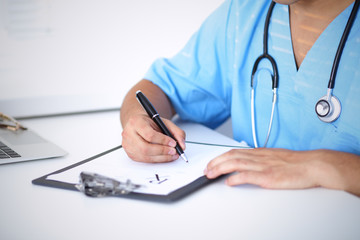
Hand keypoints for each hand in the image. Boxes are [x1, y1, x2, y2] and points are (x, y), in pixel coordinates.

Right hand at [121, 113, 185, 162]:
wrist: (137, 123)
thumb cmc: (149, 122)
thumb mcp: (164, 122)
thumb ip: (176, 132)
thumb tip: (182, 146)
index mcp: (136, 122)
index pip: (149, 134)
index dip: (163, 140)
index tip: (173, 142)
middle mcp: (128, 134)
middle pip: (145, 148)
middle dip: (162, 151)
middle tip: (173, 151)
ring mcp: (128, 145)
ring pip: (145, 156)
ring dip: (162, 157)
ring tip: (172, 155)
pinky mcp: (130, 154)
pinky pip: (145, 160)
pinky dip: (157, 159)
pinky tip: (165, 157)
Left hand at [204, 148, 359, 194]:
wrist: (312, 165)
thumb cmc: (296, 162)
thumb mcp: (274, 157)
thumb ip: (259, 159)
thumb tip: (246, 164)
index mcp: (259, 152)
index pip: (234, 152)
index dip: (220, 157)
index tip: (211, 163)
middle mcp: (259, 157)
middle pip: (231, 156)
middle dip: (215, 162)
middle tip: (206, 170)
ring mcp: (263, 166)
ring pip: (236, 164)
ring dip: (220, 169)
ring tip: (210, 174)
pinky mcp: (269, 176)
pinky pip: (249, 175)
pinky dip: (236, 178)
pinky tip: (229, 182)